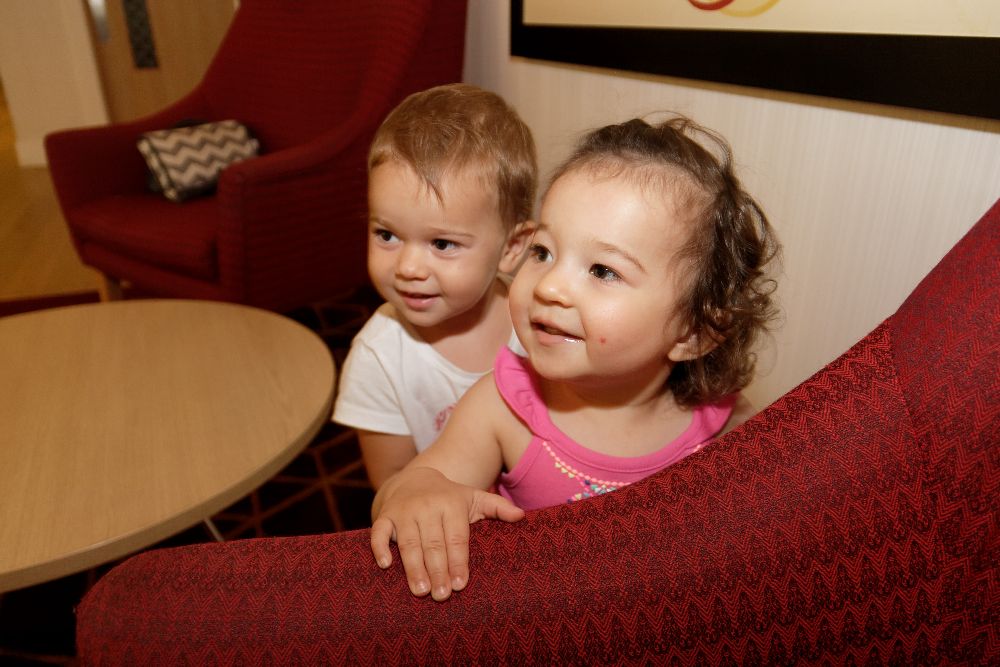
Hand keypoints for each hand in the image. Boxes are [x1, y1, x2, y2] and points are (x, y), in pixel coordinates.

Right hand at [370, 467, 523, 600]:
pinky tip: (386, 566)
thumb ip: (497, 507)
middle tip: (442, 595)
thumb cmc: (448, 497)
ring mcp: (403, 512)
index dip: (458, 561)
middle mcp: (427, 507)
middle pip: (433, 543)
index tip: (461, 584)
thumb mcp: (473, 498)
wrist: (413, 478)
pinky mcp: (384, 516)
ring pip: (408, 542)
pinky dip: (380, 548)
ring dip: (413, 567)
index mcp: (451, 504)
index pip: (456, 537)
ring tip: (421, 591)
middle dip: (438, 570)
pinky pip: (378, 533)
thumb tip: (522, 516)